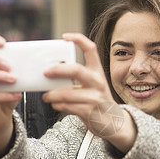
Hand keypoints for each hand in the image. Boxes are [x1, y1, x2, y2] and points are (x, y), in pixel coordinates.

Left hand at [42, 33, 136, 151]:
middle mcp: (97, 82)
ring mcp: (94, 97)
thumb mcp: (93, 84)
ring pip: (66, 93)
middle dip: (57, 69)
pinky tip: (56, 104)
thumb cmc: (98, 100)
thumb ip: (78, 77)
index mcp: (97, 71)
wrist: (114, 122)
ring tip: (47, 95)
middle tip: (45, 72)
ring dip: (52, 94)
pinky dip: (57, 105)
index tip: (65, 37)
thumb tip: (53, 71)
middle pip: (76, 70)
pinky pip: (67, 106)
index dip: (78, 39)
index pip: (90, 49)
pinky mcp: (89, 111)